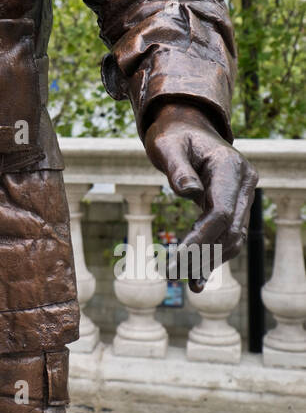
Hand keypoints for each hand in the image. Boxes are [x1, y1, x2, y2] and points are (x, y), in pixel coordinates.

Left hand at [144, 102, 257, 291]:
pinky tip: (197, 278)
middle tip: (175, 275)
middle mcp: (244, 183)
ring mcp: (242, 195)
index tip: (177, 259)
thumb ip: (177, 168)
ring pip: (233, 237)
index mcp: (231, 167)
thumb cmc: (172, 136)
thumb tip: (189, 193)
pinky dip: (212, 255)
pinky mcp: (234, 205)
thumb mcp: (167, 145)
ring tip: (188, 284)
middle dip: (204, 255)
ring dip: (211, 261)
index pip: (221, 212)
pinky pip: (227, 234)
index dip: (201, 238)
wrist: (186, 128)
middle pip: (230, 229)